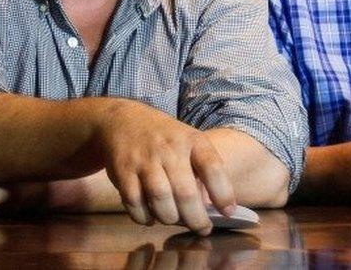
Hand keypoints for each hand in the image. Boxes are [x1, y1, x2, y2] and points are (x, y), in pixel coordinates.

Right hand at [94, 100, 236, 233]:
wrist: (124, 120)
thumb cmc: (165, 138)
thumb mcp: (190, 142)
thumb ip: (202, 170)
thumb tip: (215, 206)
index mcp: (192, 140)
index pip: (212, 167)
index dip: (222, 193)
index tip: (228, 212)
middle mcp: (169, 149)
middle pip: (185, 192)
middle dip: (196, 218)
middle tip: (202, 229)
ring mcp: (144, 159)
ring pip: (160, 199)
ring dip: (169, 218)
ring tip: (174, 219)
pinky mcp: (122, 171)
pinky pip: (134, 202)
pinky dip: (144, 217)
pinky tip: (151, 217)